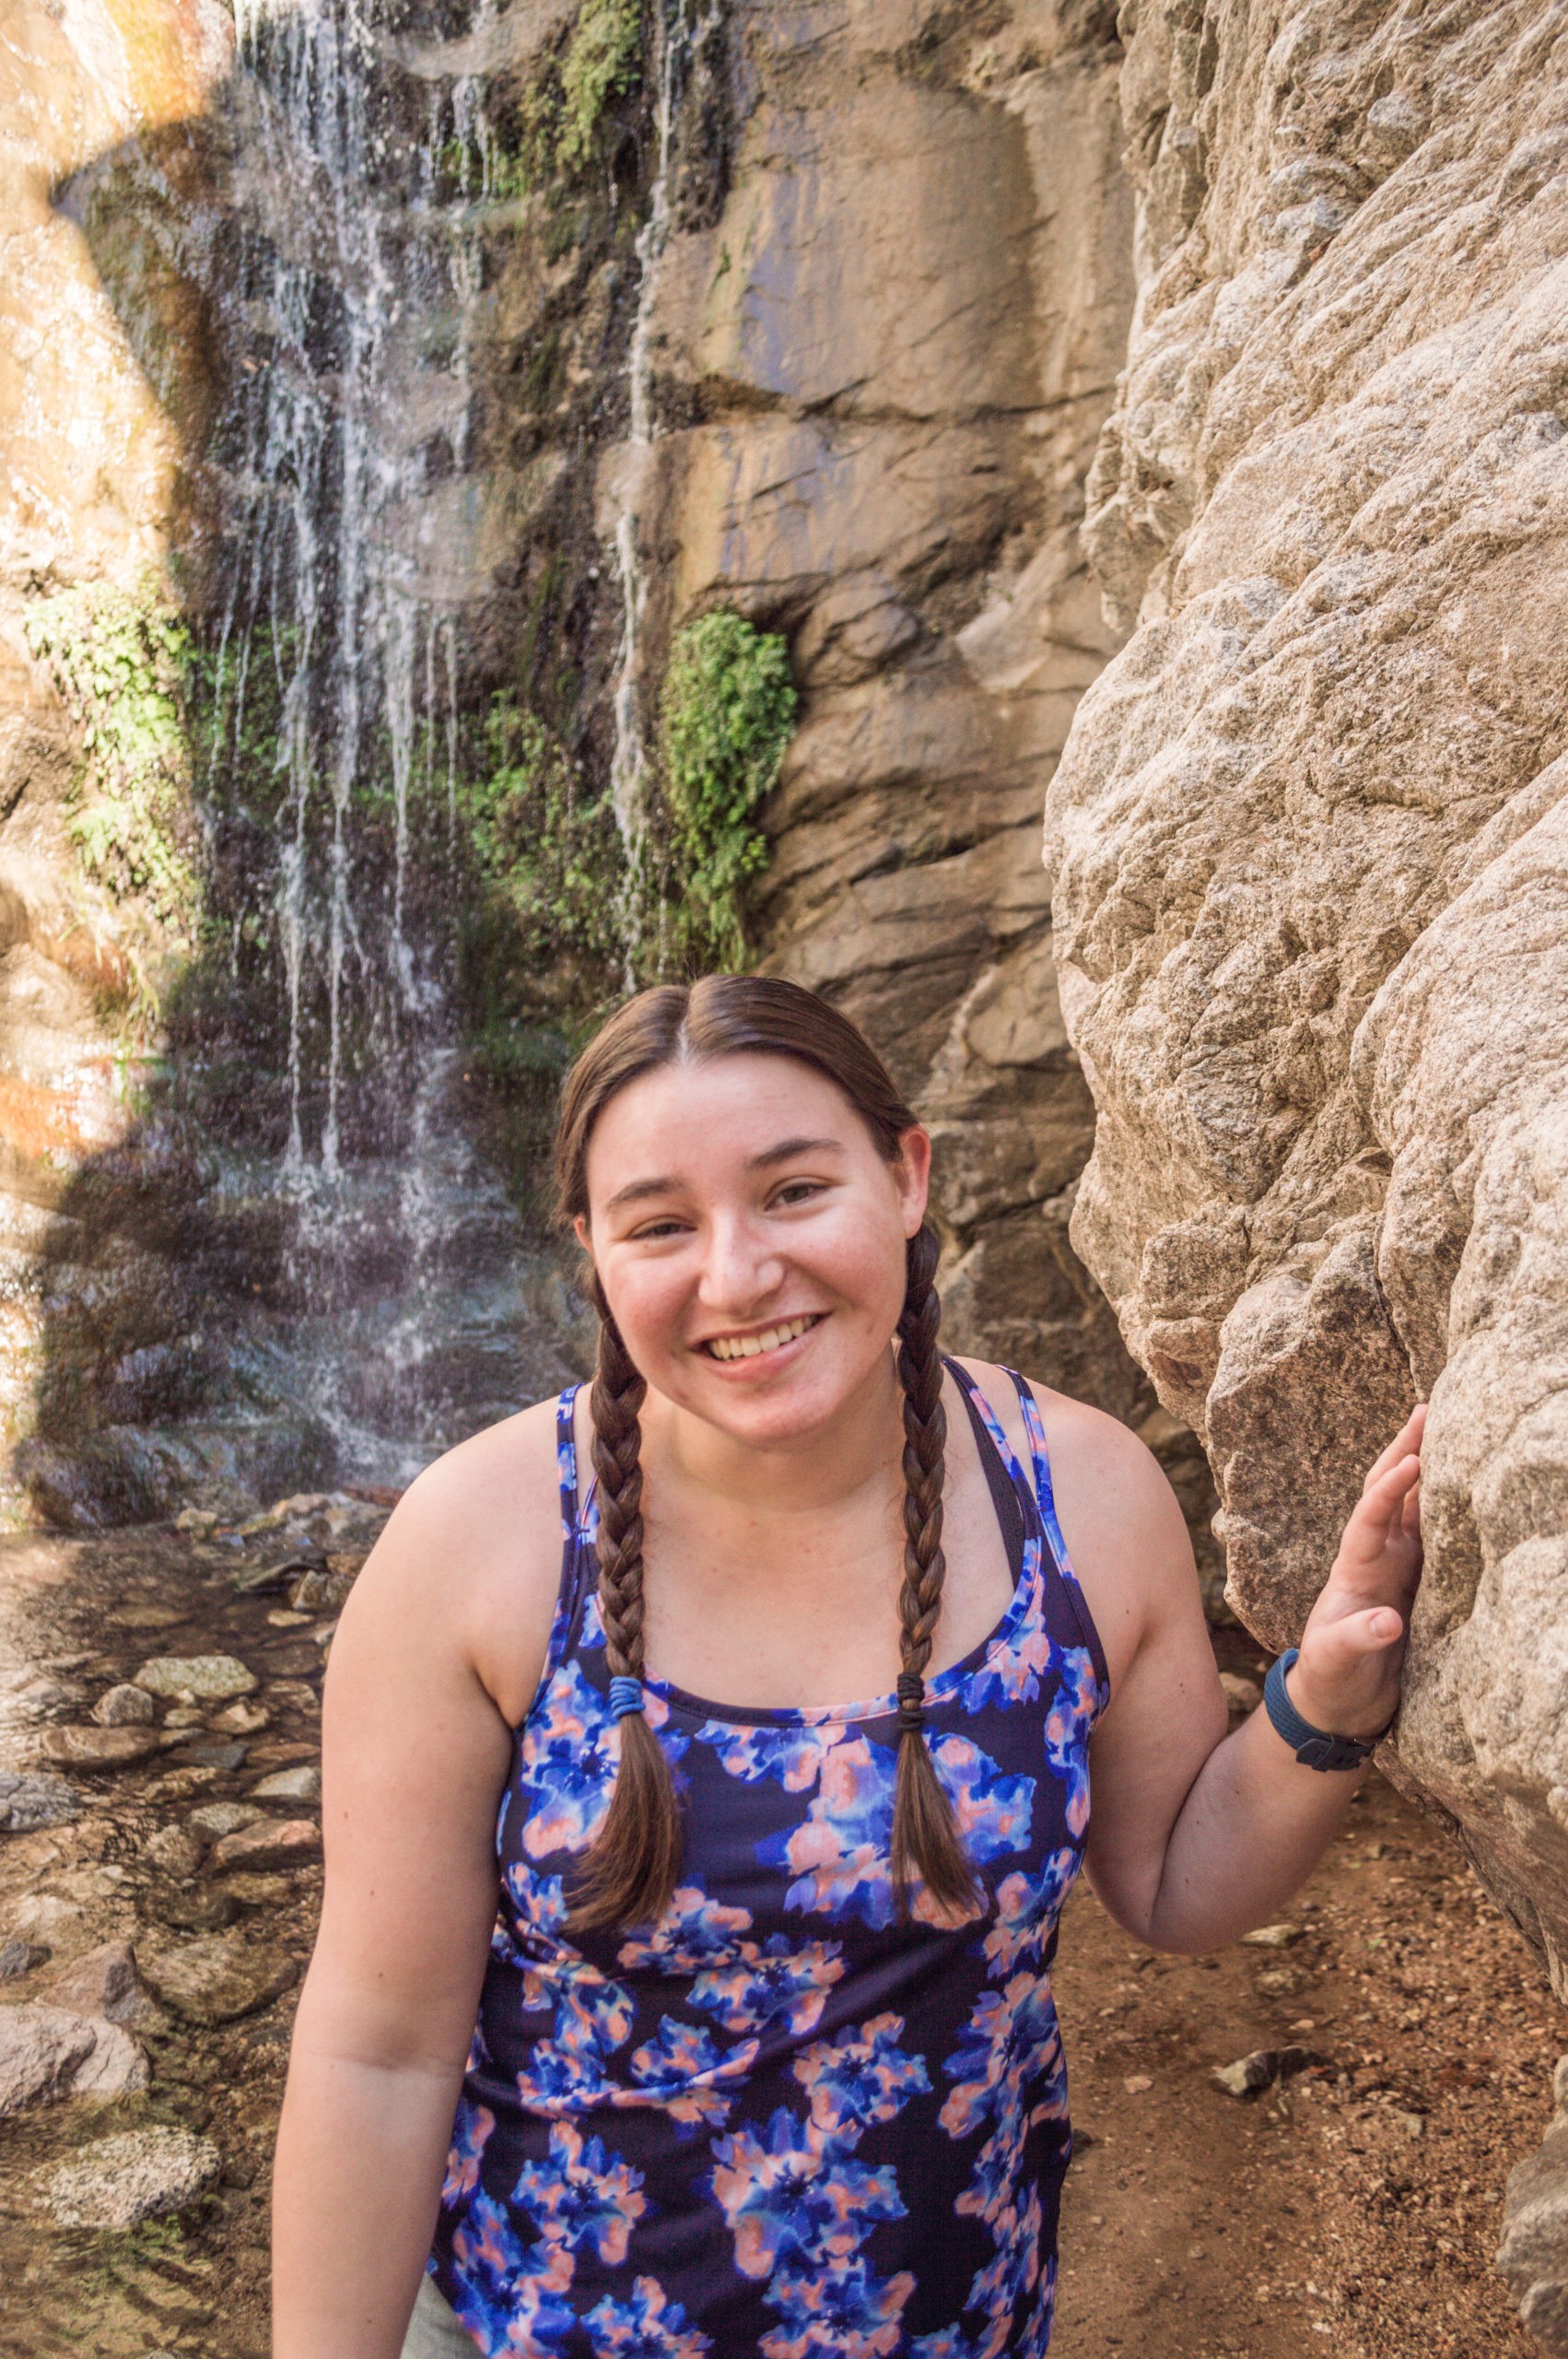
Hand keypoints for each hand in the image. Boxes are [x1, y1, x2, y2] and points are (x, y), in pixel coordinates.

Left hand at [1288, 1404, 1424, 1741]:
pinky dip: (1450, 1506)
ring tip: (1448, 1426)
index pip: (1369, 1519)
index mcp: (1354, 1570)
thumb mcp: (1336, 1662)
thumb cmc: (1331, 1679)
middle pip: (1390, 1493)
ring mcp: (1399, 1568)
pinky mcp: (1419, 1583)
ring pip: (1415, 1507)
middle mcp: (1376, 1558)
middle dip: (1405, 1450)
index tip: (1411, 1460)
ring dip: (1428, 1468)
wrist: (1337, 1704)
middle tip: (1427, 1408)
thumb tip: (1389, 1622)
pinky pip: (1437, 1535)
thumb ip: (1357, 1640)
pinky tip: (1470, 1484)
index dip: (1388, 1490)